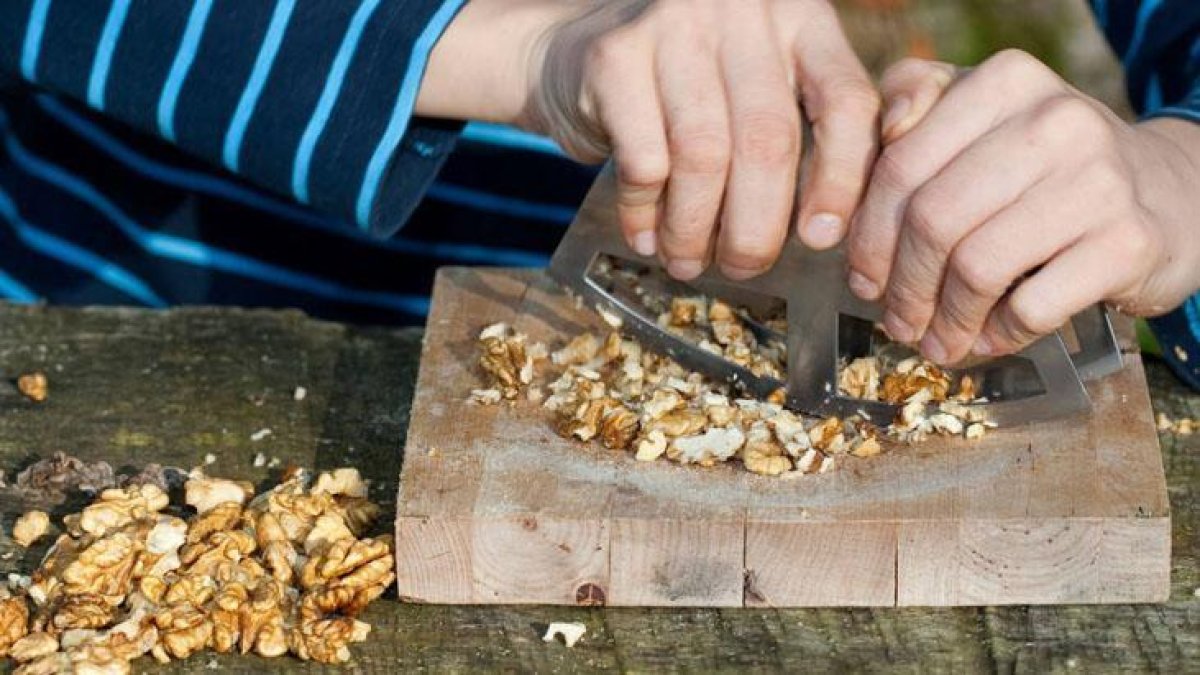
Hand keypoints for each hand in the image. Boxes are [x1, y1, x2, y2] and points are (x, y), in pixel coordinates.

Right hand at [417, 0, 879, 280]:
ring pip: (705, 156)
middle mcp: (741, 10)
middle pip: (769, 140)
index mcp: (797, 16)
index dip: (841, 181)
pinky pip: (645, 161)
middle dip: (757, 226)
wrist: (573, 54)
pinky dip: (647, 214)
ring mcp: (674, 25)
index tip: (818, 238)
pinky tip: (645, 236)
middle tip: (744, 266)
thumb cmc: (680, 87)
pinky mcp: (615, 56)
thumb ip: (795, 129)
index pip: (845, 102)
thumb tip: (822, 233)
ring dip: (695, 228)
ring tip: (687, 262)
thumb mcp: (752, 84)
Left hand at [845, 52, 1199, 363]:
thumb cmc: (1045, 165)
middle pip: (932, 221)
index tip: (861, 277)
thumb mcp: (983, 116)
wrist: (1167, 193)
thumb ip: (915, 106)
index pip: (900, 167)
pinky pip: (1032, 306)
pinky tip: (988, 338)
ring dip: (945, 320)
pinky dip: (999, 333)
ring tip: (937, 341)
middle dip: (902, 286)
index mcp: (1004, 82)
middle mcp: (1054, 121)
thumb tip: (874, 145)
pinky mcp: (1127, 243)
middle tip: (895, 320)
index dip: (868, 235)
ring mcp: (1097, 181)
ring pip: (976, 267)